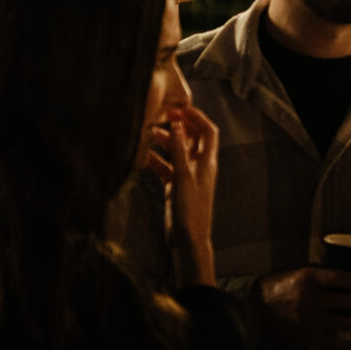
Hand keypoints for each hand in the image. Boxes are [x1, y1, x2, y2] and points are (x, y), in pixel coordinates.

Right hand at [151, 106, 218, 284]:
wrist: (187, 240)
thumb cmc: (190, 211)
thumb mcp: (183, 177)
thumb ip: (180, 150)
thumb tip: (178, 124)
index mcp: (206, 162)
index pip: (207, 131)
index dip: (196, 117)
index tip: (179, 108)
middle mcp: (198, 167)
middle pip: (191, 138)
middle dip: (179, 126)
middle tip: (161, 116)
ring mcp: (186, 177)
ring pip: (176, 152)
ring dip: (165, 141)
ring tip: (148, 133)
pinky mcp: (175, 187)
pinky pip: (165, 168)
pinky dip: (155, 160)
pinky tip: (142, 155)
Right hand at [256, 266, 350, 339]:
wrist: (258, 303)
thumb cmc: (285, 283)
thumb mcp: (303, 271)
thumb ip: (327, 276)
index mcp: (309, 278)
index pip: (342, 279)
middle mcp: (309, 299)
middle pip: (347, 302)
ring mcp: (308, 319)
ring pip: (343, 323)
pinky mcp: (305, 335)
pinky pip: (331, 341)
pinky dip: (348, 341)